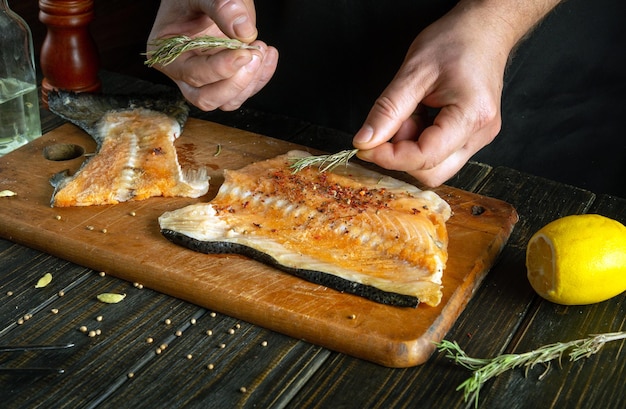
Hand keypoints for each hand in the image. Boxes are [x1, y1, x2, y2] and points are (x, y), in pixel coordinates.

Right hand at [148, 0, 277, 110]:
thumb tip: (244, 32)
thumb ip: (220, 6)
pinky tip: (269, 53)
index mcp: (168, 54)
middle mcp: (184, 72)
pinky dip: (261, 77)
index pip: (193, 74)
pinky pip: (244, 91)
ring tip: (262, 48)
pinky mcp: (227, 78)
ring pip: (227, 101)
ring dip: (250, 82)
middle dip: (235, 83)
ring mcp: (206, 78)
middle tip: (254, 55)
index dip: (221, 68)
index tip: (243, 52)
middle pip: (206, 99)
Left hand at [352, 0, 559, 186]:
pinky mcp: (472, 137)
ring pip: (435, 167)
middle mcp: (481, 134)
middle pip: (432, 172)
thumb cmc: (456, 42)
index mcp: (472, 116)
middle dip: (401, 156)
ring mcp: (479, 138)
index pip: (425, 157)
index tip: (366, 146)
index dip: (390, 157)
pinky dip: (420, 142)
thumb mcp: (413, 72)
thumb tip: (365, 141)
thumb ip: (387, 110)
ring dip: (411, 149)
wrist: (484, 29)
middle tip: (392, 125)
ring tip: (410, 115)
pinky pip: (440, 154)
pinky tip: (419, 117)